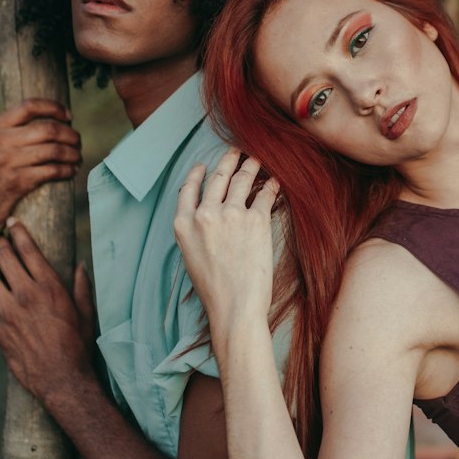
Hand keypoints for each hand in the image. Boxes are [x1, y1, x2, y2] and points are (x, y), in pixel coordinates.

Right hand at [0, 100, 81, 272]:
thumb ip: (12, 134)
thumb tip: (51, 123)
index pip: (29, 106)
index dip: (54, 108)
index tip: (69, 117)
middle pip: (48, 128)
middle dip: (70, 135)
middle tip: (78, 143)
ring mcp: (7, 161)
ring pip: (54, 150)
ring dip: (73, 154)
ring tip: (77, 159)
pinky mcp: (16, 182)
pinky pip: (52, 171)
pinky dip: (67, 170)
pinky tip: (71, 172)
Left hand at [0, 221, 96, 406]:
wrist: (61, 378)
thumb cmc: (78, 344)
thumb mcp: (86, 312)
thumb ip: (81, 285)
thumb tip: (81, 265)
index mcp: (49, 286)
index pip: (27, 248)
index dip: (18, 231)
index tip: (12, 221)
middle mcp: (25, 295)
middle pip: (3, 257)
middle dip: (1, 245)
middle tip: (1, 241)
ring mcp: (8, 311)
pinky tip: (2, 300)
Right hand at [174, 151, 280, 330]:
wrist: (235, 308)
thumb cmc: (215, 290)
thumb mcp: (192, 257)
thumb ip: (196, 231)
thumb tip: (208, 213)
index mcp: (183, 224)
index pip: (187, 188)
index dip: (197, 173)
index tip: (204, 165)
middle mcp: (204, 214)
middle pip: (217, 177)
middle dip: (228, 160)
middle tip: (237, 151)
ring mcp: (231, 214)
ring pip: (242, 180)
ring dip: (251, 166)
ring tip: (258, 159)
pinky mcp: (256, 219)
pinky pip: (265, 194)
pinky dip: (272, 185)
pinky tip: (276, 180)